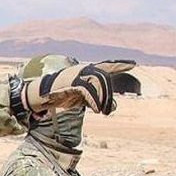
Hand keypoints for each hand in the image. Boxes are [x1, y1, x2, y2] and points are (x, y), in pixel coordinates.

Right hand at [21, 60, 135, 114]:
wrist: (42, 93)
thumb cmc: (63, 94)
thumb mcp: (83, 98)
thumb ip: (98, 100)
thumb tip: (112, 107)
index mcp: (88, 71)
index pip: (107, 66)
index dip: (119, 64)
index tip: (133, 64)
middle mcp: (85, 70)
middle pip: (104, 77)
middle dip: (108, 94)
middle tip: (106, 110)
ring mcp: (78, 75)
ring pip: (98, 82)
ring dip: (102, 98)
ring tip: (101, 111)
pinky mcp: (73, 82)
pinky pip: (89, 90)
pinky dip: (95, 101)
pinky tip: (96, 109)